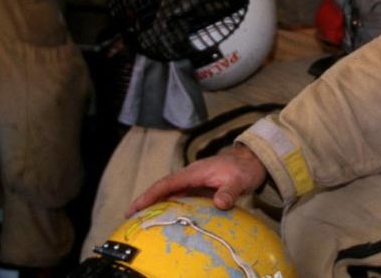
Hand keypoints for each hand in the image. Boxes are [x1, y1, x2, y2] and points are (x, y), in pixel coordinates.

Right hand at [129, 144, 266, 214]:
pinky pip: (179, 197)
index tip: (135, 206)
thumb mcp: (238, 181)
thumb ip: (228, 192)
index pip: (166, 184)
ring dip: (155, 203)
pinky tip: (165, 216)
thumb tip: (219, 203)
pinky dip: (169, 205)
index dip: (150, 195)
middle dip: (146, 200)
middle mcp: (190, 176)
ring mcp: (193, 182)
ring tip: (142, 219)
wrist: (251, 161)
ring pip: (169, 193)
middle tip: (130, 216)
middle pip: (163, 188)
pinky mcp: (199, 188)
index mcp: (194, 173)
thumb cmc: (243, 169)